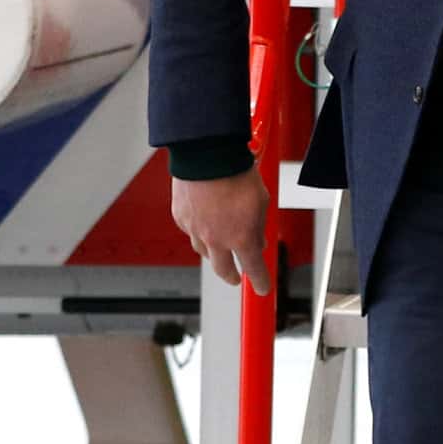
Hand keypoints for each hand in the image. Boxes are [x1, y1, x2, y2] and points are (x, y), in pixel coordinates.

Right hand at [170, 166, 272, 293]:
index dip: (260, 281)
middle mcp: (216, 239)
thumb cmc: (237, 173)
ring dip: (214, 254)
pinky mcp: (181, 217)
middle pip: (223, 270)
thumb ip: (258, 226)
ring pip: (204, 251)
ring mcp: (195, 229)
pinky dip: (198, 232)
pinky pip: (190, 232)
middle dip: (231, 276)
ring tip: (219, 249)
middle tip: (235, 277)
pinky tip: (203, 225)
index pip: (253, 269)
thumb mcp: (261, 202)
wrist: (207, 155)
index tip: (262, 288)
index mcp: (240, 238)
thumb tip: (258, 239)